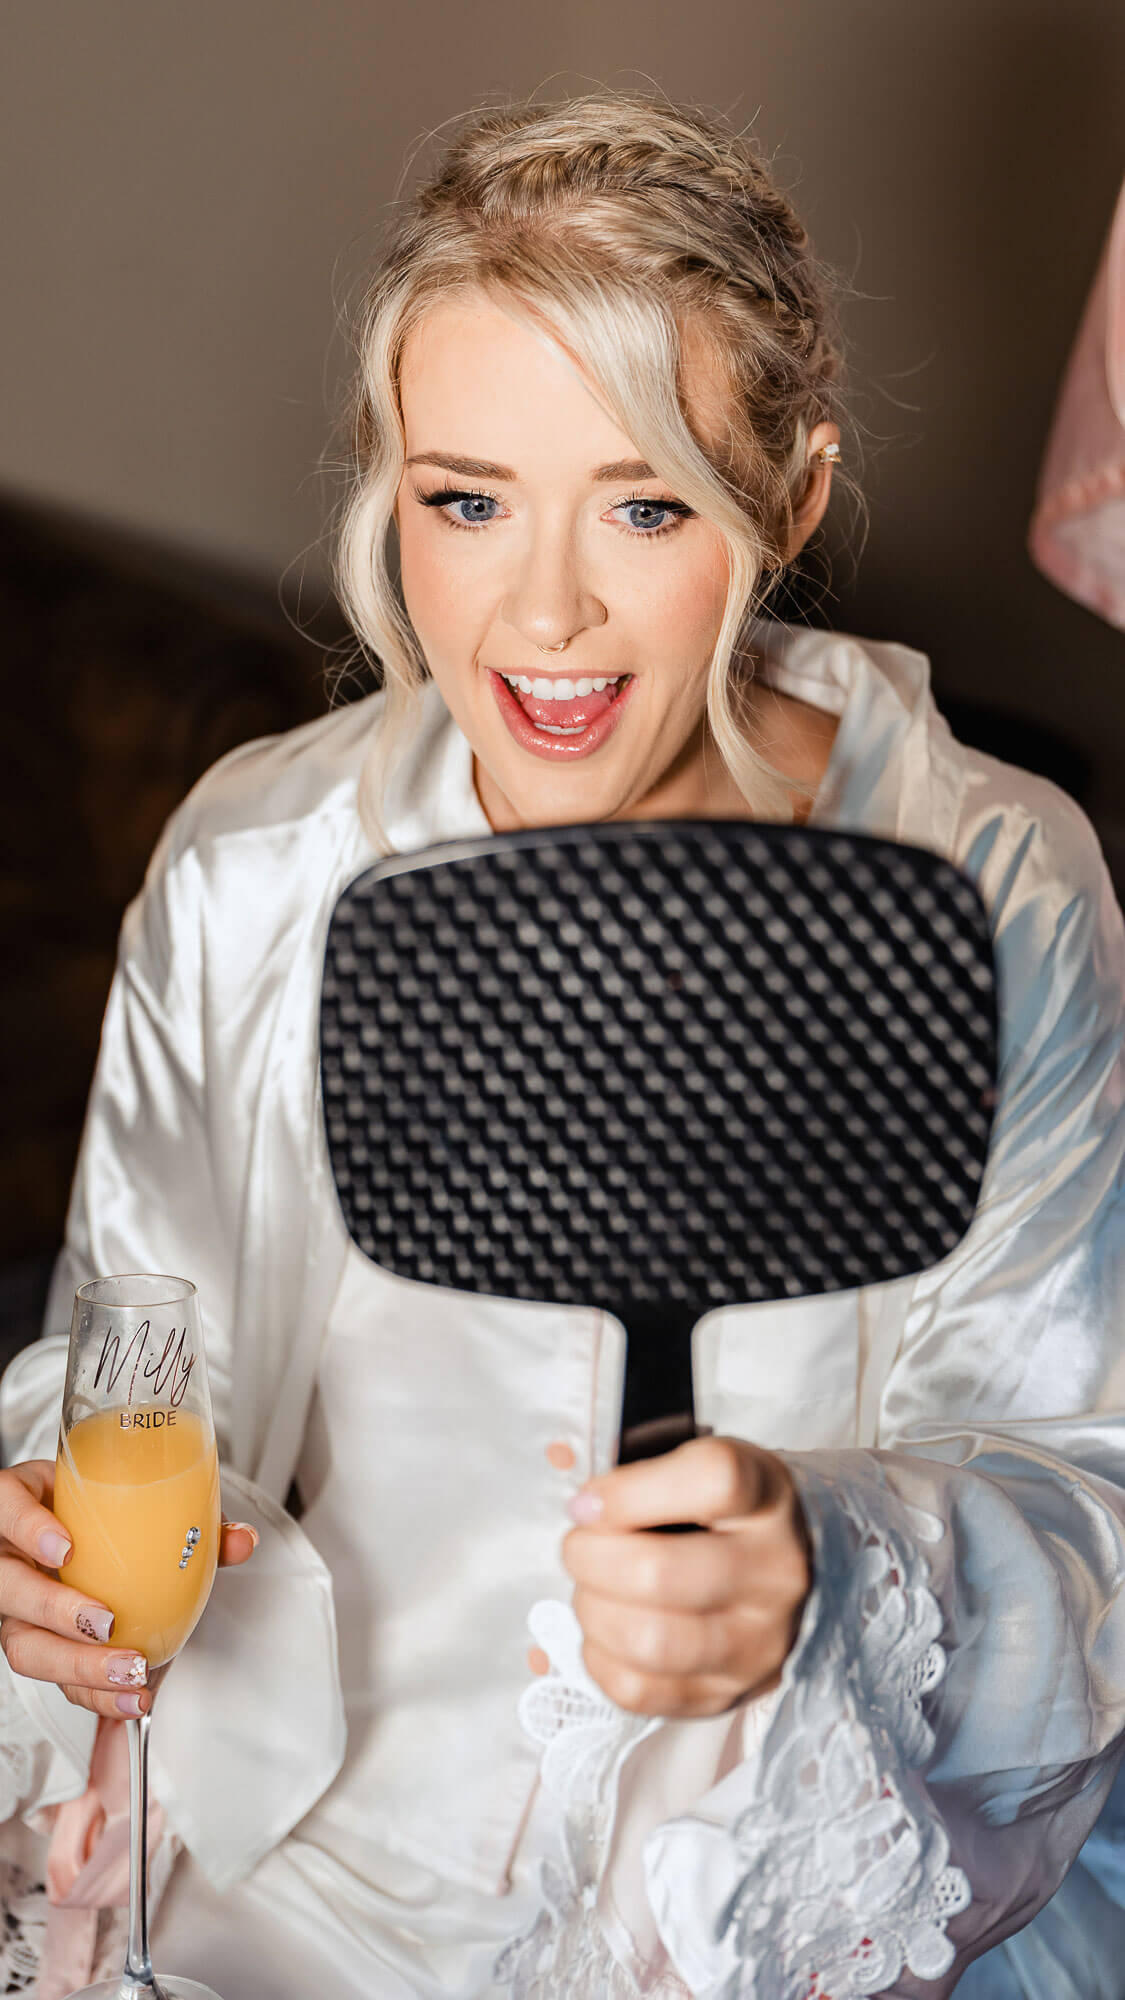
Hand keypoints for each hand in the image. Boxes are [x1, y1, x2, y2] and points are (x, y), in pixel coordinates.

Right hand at [0, 1460, 256, 1718]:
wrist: (76, 1531)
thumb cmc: (96, 1510)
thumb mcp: (132, 1500)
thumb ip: (188, 1516)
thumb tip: (240, 1539)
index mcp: (22, 1505)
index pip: (6, 1506)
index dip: (28, 1528)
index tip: (66, 1547)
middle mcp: (9, 1558)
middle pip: (8, 1590)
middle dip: (54, 1612)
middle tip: (106, 1622)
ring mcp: (14, 1606)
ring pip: (23, 1645)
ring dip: (78, 1666)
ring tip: (129, 1671)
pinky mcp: (34, 1646)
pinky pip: (54, 1678)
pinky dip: (95, 1693)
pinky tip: (131, 1698)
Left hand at [559, 1435, 810, 1717]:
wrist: (787, 1575)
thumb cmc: (725, 1514)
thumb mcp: (702, 1470)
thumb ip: (646, 1476)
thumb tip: (586, 1511)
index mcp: (767, 1499)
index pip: (712, 1481)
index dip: (631, 1491)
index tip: (589, 1501)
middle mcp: (773, 1574)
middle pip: (660, 1573)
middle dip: (591, 1557)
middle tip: (578, 1546)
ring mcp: (756, 1645)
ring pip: (649, 1641)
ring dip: (594, 1611)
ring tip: (591, 1589)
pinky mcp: (726, 1695)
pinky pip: (639, 1691)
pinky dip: (601, 1658)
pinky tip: (607, 1631)